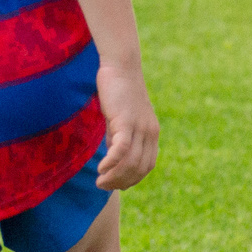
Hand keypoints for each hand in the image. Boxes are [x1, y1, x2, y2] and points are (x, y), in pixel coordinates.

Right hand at [94, 62, 159, 190]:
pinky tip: (100, 169)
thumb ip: (119, 138)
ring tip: (100, 182)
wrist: (121, 66)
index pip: (147, 166)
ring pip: (130, 163)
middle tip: (103, 186)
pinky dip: (111, 164)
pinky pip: (121, 150)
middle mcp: (150, 133)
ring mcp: (140, 127)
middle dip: (121, 182)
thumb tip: (113, 159)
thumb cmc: (119, 91)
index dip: (132, 179)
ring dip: (114, 177)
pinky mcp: (126, 121)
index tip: (116, 185)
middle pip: (139, 169)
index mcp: (152, 133)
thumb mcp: (121, 119)